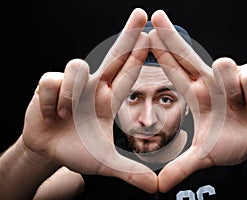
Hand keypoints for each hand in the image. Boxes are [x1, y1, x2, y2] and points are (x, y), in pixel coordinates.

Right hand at [21, 8, 156, 192]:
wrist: (48, 150)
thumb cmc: (79, 151)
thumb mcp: (106, 164)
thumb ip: (130, 173)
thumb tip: (156, 188)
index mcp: (109, 99)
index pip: (130, 73)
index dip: (141, 55)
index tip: (154, 35)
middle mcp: (94, 86)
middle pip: (113, 53)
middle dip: (127, 33)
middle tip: (141, 13)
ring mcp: (71, 83)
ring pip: (76, 66)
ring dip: (71, 92)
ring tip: (64, 114)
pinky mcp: (48, 85)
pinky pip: (51, 82)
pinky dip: (50, 101)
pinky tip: (50, 115)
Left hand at [149, 10, 246, 191]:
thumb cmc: (235, 141)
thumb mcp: (207, 155)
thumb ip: (183, 167)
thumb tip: (160, 187)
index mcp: (196, 95)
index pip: (173, 70)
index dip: (159, 54)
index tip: (144, 37)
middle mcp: (211, 80)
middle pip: (187, 53)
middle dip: (171, 35)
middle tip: (155, 16)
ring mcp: (232, 75)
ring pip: (224, 65)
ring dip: (231, 90)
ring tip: (240, 107)